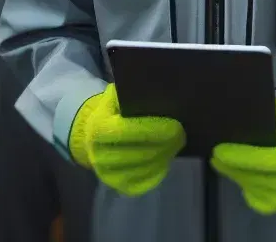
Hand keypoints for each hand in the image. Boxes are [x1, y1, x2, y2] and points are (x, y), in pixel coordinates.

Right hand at [68, 84, 185, 196]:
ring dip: (164, 157)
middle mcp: (100, 155)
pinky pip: (143, 183)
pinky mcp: (118, 186)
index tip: (175, 125)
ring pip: (143, 169)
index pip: (127, 131)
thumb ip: (129, 93)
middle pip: (139, 153)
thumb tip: (158, 90)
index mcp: (99, 129)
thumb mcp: (114, 97)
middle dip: (164, 144)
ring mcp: (107, 174)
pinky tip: (166, 158)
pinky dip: (158, 171)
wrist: (94, 136)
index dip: (153, 130)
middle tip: (182, 135)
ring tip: (177, 144)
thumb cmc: (112, 112)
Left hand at [211, 97, 275, 213]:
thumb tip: (246, 119)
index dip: (243, 157)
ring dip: (235, 175)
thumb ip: (273, 114)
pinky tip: (235, 172)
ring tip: (220, 162)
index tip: (219, 150)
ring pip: (253, 188)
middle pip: (257, 177)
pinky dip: (242, 186)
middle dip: (233, 167)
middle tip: (214, 156)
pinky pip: (254, 198)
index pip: (268, 160)